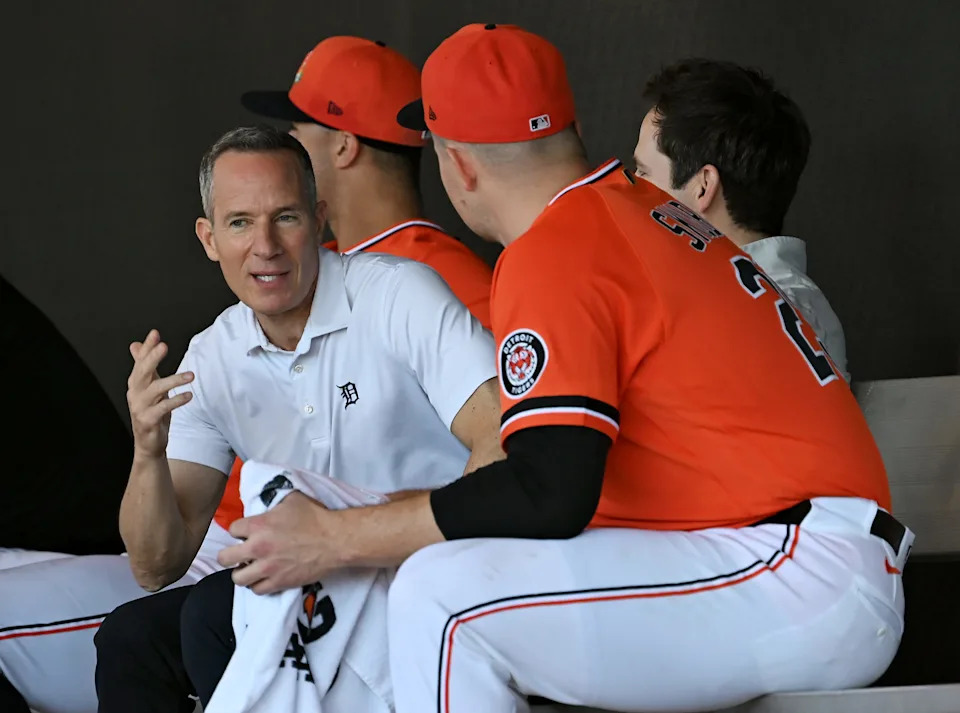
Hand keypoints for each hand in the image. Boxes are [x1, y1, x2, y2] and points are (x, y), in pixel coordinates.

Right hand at [126, 329, 193, 458]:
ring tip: (191, 375)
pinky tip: (189, 395)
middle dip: (152, 358)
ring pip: (155, 390)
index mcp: (136, 383)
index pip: (140, 361)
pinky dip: (176, 401)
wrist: (149, 443)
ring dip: (173, 380)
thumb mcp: (149, 387)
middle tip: (164, 346)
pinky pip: (162, 408)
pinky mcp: (148, 421)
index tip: (155, 333)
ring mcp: (140, 407)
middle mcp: (135, 393)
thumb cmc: (151, 412)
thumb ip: (145, 366)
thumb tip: (136, 345)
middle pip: (142, 372)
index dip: (147, 347)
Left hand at [219, 492, 345, 594]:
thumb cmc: (315, 517)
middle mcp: (257, 548)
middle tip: (239, 554)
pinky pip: (257, 590)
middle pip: (225, 558)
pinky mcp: (279, 583)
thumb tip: (267, 503)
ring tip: (251, 568)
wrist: (334, 540)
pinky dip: (258, 584)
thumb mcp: (292, 500)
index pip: (232, 529)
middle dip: (230, 554)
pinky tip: (265, 577)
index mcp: (258, 525)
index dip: (239, 531)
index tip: (246, 533)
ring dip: (242, 572)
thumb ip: (273, 503)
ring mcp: (267, 568)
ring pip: (238, 578)